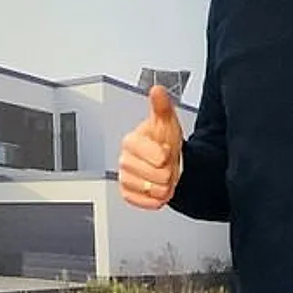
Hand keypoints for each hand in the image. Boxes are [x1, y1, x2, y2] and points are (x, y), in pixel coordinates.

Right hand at [119, 84, 182, 208]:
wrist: (165, 160)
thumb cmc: (163, 140)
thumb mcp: (166, 122)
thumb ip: (161, 107)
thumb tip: (157, 90)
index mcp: (131, 141)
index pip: (154, 156)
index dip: (165, 156)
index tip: (166, 151)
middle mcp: (124, 159)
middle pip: (155, 175)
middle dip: (167, 172)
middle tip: (165, 164)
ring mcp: (124, 177)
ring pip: (151, 189)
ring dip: (163, 186)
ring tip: (163, 175)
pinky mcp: (126, 193)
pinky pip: (142, 202)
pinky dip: (154, 200)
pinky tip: (157, 189)